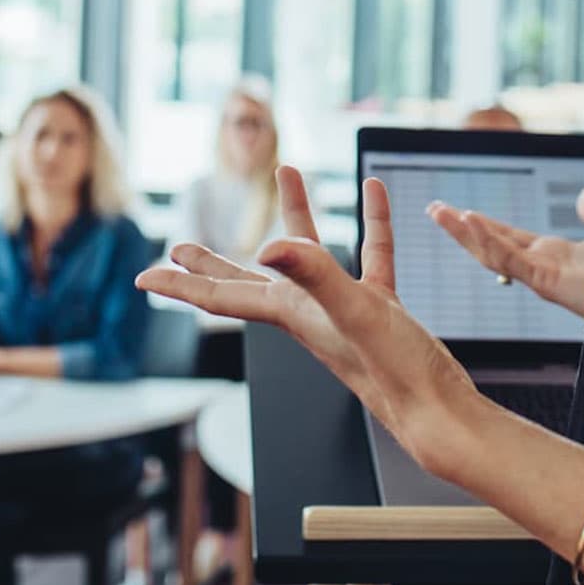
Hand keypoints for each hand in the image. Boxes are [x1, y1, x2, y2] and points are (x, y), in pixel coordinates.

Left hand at [136, 167, 481, 474]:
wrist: (438, 408)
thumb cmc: (395, 374)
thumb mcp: (353, 314)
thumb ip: (316, 277)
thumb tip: (271, 246)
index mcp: (292, 315)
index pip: (222, 296)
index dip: (181, 284)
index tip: (145, 276)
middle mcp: (309, 312)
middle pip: (248, 281)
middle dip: (213, 262)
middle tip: (181, 247)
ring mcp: (344, 309)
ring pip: (310, 256)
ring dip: (298, 216)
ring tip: (290, 176)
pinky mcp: (379, 306)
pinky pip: (370, 254)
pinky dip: (371, 222)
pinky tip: (375, 195)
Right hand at [427, 185, 583, 317]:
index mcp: (553, 258)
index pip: (508, 239)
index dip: (483, 225)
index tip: (458, 211)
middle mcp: (543, 267)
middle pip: (492, 245)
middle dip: (462, 228)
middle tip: (433, 209)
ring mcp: (543, 276)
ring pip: (493, 254)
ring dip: (465, 233)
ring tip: (439, 212)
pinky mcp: (549, 282)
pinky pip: (512, 261)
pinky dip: (489, 241)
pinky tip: (471, 222)